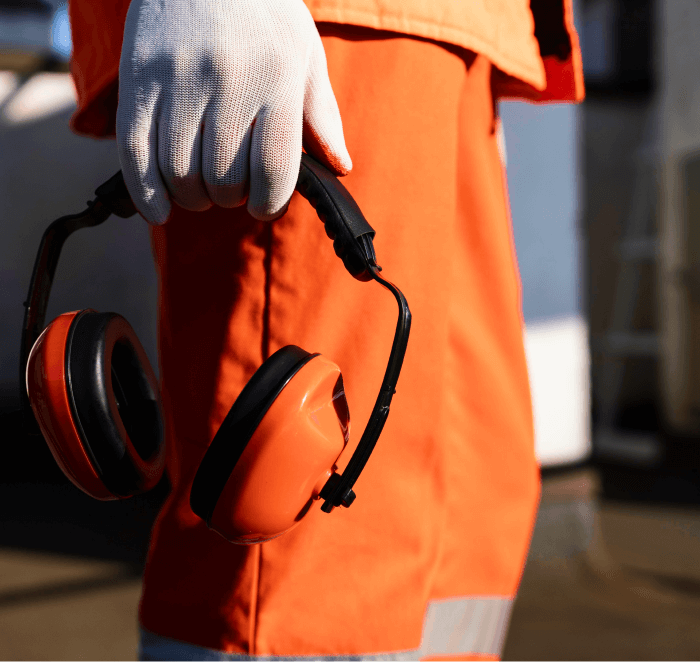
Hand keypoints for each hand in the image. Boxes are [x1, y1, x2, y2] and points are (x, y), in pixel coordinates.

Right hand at [116, 0, 351, 223]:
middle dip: (231, 200)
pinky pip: (135, 152)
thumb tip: (341, 167)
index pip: (274, 171)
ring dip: (193, 198)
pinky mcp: (138, 78)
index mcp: (276, 80)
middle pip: (224, 179)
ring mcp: (179, 80)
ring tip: (202, 191)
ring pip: (180, 172)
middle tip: (233, 190)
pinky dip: (146, 193)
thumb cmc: (264, 14)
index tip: (265, 206)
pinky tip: (160, 210)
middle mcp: (228, 81)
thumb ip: (322, 116)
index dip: (269, 204)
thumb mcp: (305, 56)